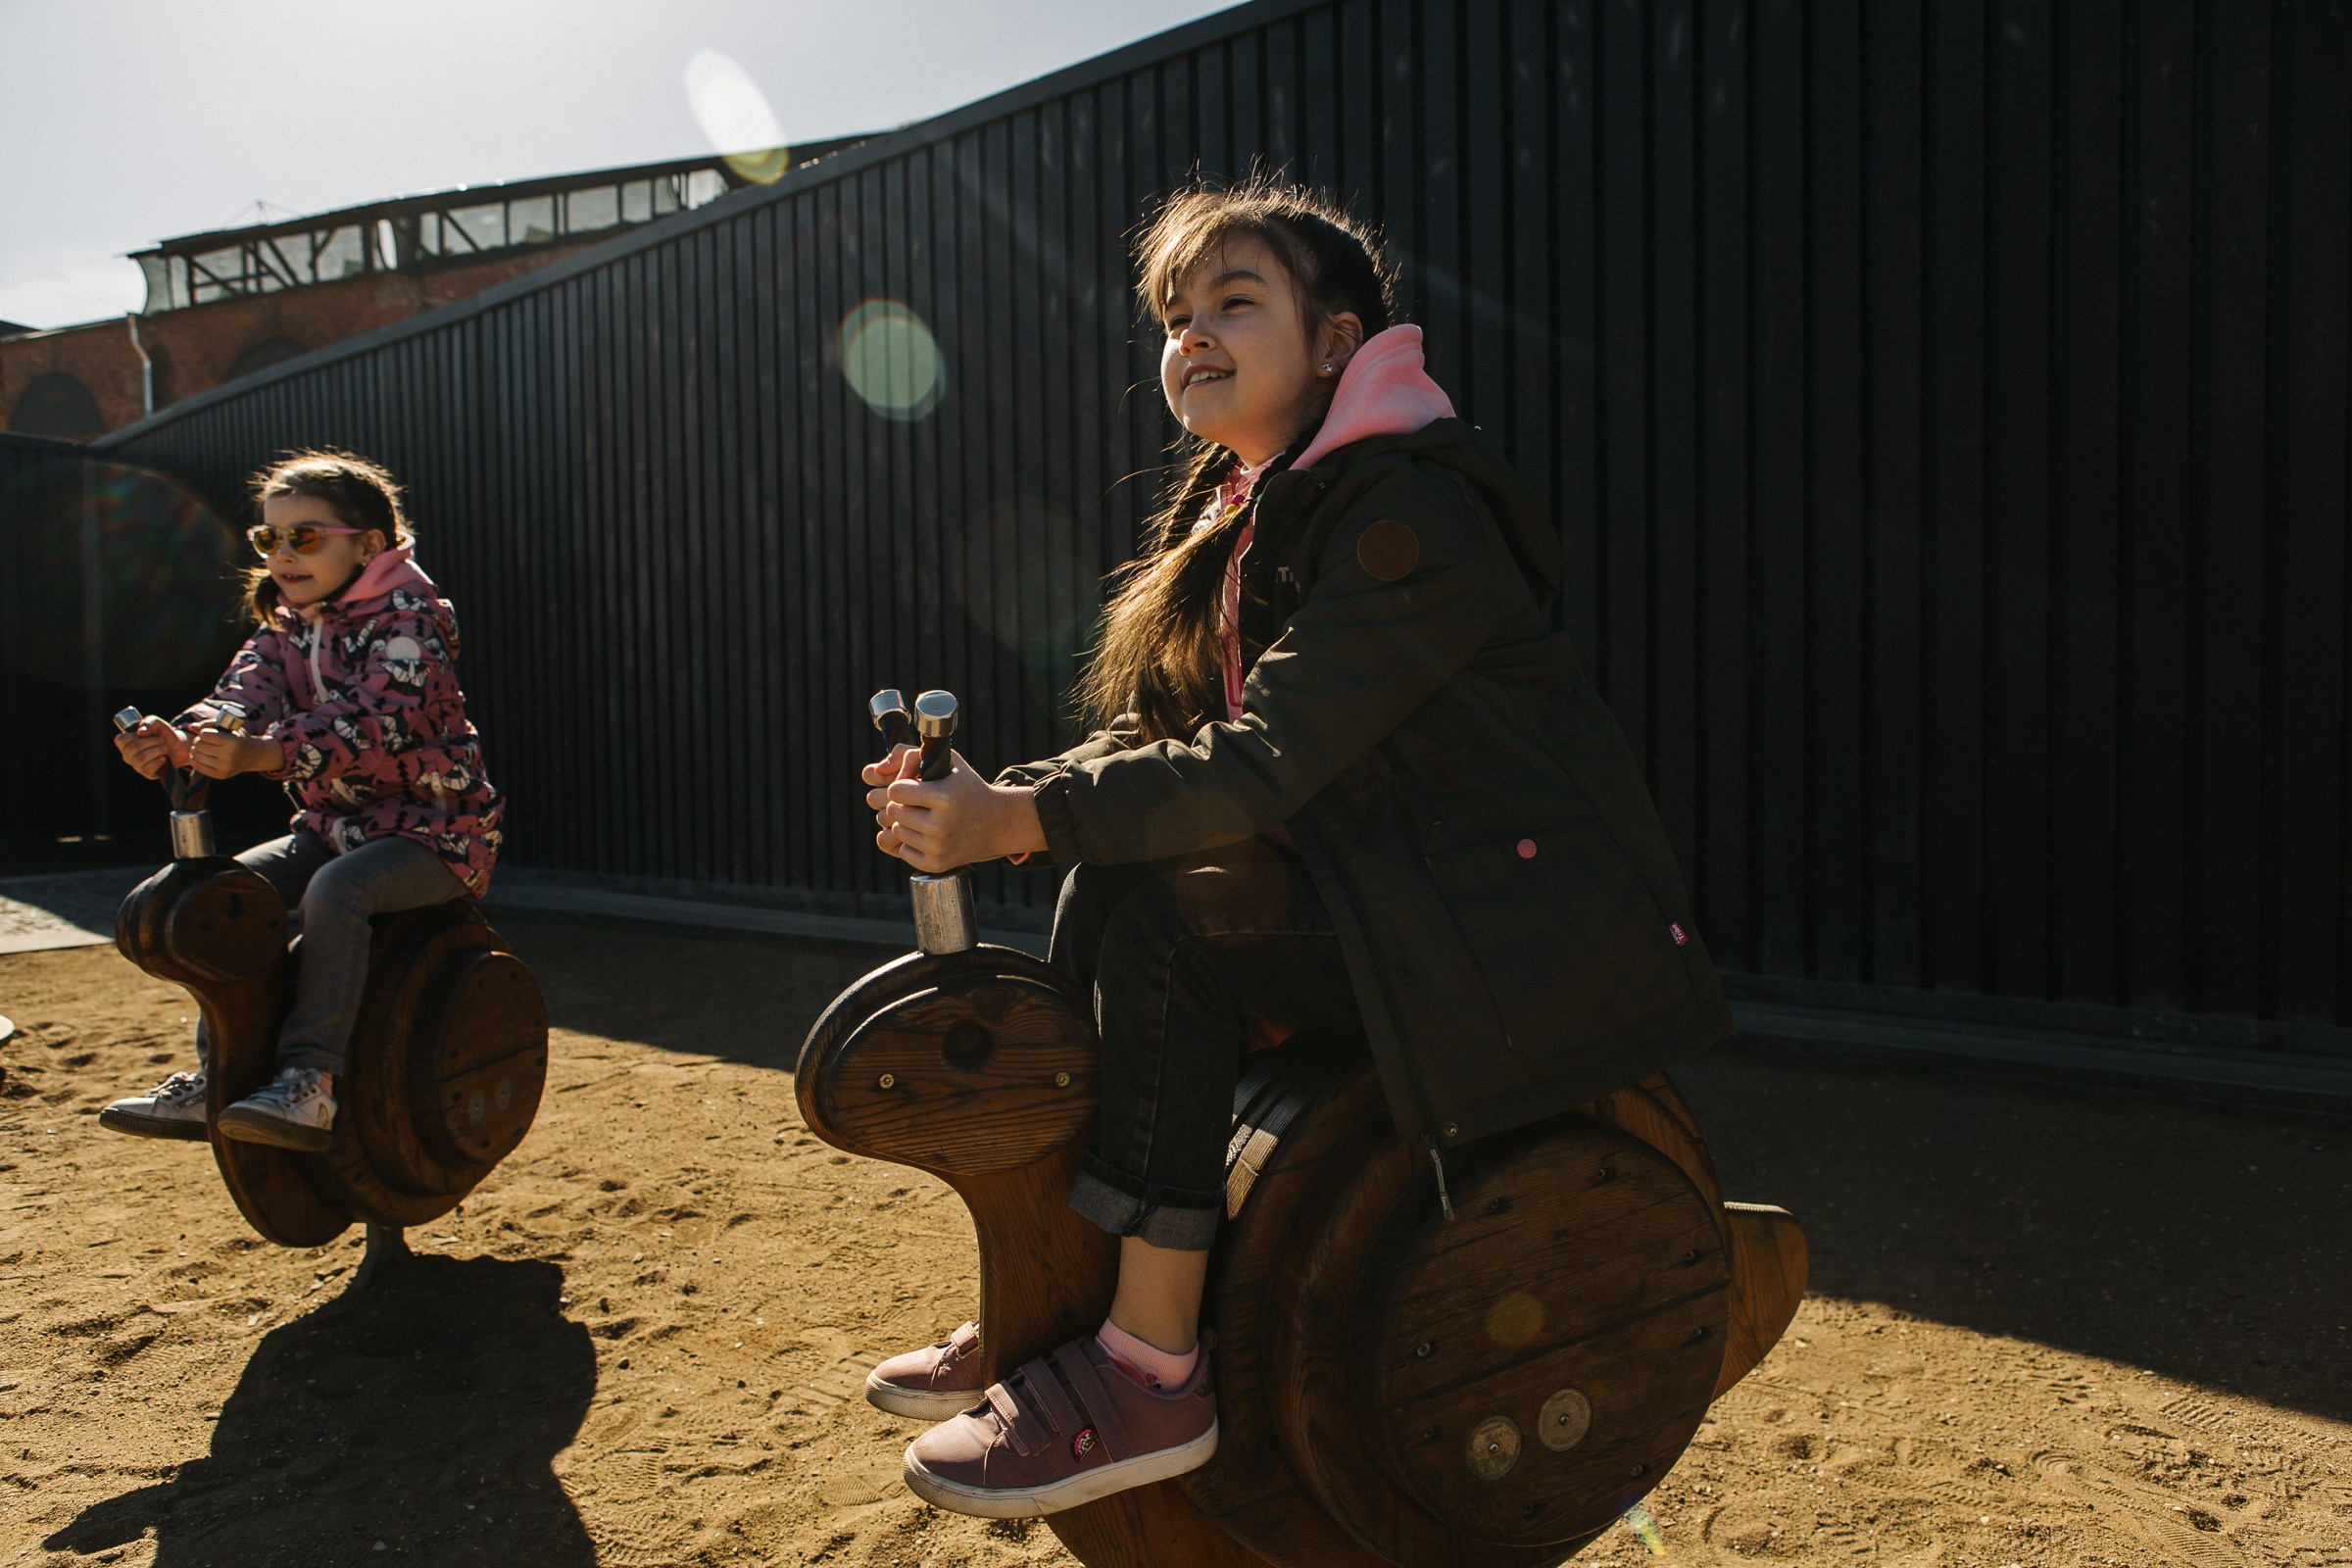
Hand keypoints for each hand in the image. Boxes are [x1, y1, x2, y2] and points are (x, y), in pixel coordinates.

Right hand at [112, 717, 188, 779]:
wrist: (179, 746)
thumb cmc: (163, 734)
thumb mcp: (156, 723)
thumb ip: (148, 722)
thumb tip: (140, 732)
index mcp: (126, 743)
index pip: (121, 740)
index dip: (135, 736)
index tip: (146, 734)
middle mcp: (128, 755)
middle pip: (133, 748)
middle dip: (152, 742)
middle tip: (161, 741)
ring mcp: (136, 765)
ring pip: (140, 759)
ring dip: (157, 751)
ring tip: (164, 748)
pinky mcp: (147, 773)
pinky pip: (146, 769)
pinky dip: (158, 761)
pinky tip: (163, 758)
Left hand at [188, 730, 276, 779]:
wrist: (252, 755)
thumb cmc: (237, 738)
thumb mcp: (228, 727)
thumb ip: (210, 724)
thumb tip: (191, 727)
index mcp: (233, 741)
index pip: (205, 735)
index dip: (204, 733)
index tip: (208, 734)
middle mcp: (230, 755)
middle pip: (200, 745)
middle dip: (198, 741)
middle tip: (202, 741)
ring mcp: (225, 767)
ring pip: (197, 756)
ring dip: (195, 750)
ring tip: (199, 748)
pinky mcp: (220, 775)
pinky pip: (199, 767)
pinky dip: (194, 761)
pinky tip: (198, 756)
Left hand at [860, 745, 1045, 872]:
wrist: (996, 824)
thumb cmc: (965, 788)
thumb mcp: (947, 761)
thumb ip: (908, 753)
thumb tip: (873, 771)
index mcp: (944, 797)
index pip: (895, 790)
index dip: (900, 786)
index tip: (912, 787)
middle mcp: (940, 825)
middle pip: (892, 811)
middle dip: (900, 804)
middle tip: (916, 803)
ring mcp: (938, 848)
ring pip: (895, 831)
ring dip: (905, 823)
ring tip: (925, 818)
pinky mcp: (935, 864)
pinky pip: (902, 851)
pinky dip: (910, 843)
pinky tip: (928, 835)